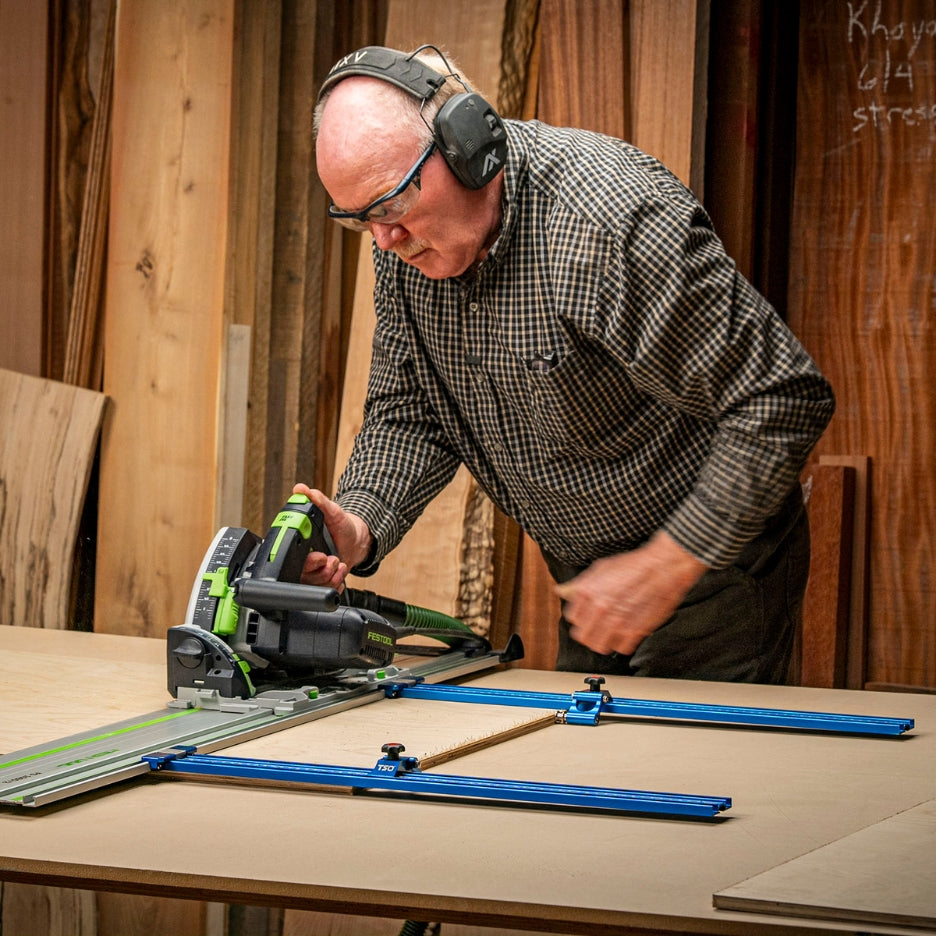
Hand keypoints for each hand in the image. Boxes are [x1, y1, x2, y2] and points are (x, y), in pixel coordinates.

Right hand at [292, 483, 372, 590]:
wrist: (355, 539)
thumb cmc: (340, 525)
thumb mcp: (331, 510)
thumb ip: (316, 500)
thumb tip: (300, 489)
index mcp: (298, 544)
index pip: (290, 559)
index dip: (306, 561)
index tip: (320, 556)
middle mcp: (302, 560)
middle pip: (302, 577)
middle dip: (321, 570)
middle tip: (332, 558)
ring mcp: (312, 573)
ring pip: (315, 585)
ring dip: (331, 576)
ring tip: (339, 563)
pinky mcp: (322, 582)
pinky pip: (325, 590)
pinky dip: (336, 584)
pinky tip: (340, 573)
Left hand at [554, 531, 707, 656]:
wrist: (663, 566)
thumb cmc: (635, 564)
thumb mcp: (601, 567)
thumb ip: (579, 583)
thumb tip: (561, 591)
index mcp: (588, 592)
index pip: (572, 618)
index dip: (580, 616)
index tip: (587, 616)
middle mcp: (600, 608)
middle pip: (582, 636)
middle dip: (588, 632)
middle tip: (596, 628)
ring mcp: (617, 621)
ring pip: (599, 646)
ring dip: (603, 641)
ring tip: (609, 633)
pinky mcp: (635, 631)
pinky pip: (621, 649)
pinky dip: (622, 644)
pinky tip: (625, 633)